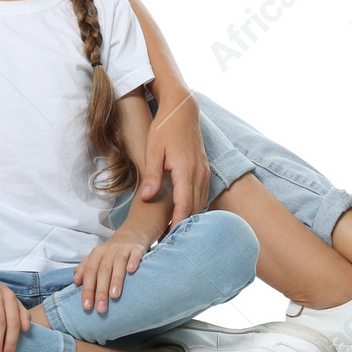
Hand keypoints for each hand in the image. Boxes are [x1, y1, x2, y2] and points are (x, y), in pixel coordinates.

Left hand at [73, 236, 148, 313]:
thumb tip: (75, 281)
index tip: (86, 306)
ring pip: (118, 264)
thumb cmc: (111, 251)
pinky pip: (135, 254)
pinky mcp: (137, 248)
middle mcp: (108, 251)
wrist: (131, 234)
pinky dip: (133, 261)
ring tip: (114, 296)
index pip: (89, 273)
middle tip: (100, 308)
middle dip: (100, 291)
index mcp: (96, 254)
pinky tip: (132, 271)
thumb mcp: (96, 258)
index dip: (87, 289)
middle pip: (102, 271)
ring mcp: (123, 249)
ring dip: (116, 280)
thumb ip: (85, 269)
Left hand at [141, 92, 209, 226]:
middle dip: (183, 225)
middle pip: (194, 208)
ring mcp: (204, 172)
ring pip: (200, 202)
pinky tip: (183, 213)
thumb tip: (146, 198)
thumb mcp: (153, 151)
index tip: (168, 238)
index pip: (184, 205)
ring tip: (174, 231)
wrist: (182, 110)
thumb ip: (151, 176)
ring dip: (189, 217)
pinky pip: (202, 194)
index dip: (177, 223)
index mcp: (185, 170)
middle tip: (169, 241)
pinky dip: (194, 206)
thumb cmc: (164, 129)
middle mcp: (199, 173)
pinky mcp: (204, 170)